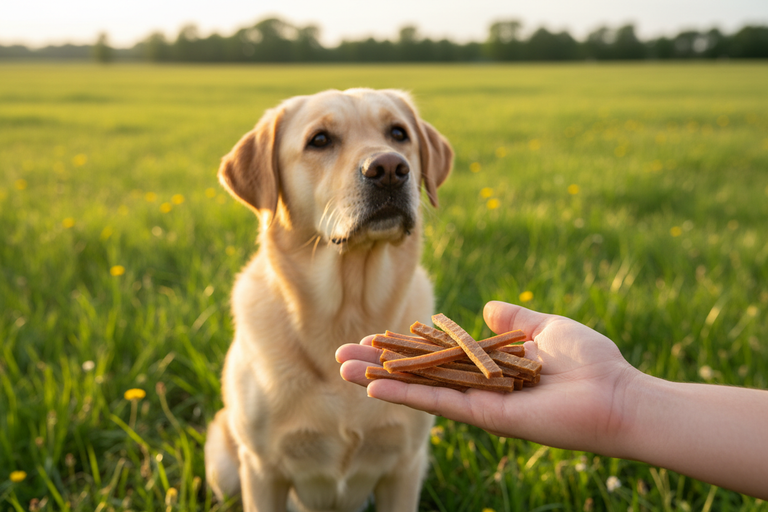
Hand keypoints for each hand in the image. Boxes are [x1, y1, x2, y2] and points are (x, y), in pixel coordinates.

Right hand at [337, 301, 639, 453]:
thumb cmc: (592, 363)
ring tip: (342, 370)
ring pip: (419, 388)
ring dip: (379, 380)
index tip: (371, 336)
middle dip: (379, 364)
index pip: (434, 354)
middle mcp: (477, 387)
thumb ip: (516, 320)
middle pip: (417, 373)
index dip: (401, 346)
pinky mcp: (486, 417)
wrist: (618, 395)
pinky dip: (405, 396)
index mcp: (487, 367)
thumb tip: (489, 308)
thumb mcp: (547, 329)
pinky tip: (373, 389)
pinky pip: (439, 403)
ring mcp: (479, 404)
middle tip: (340, 355)